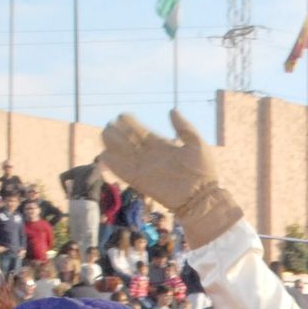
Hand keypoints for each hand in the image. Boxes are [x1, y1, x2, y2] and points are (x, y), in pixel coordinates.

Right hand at [98, 111, 217, 215]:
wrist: (203, 198)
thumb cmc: (204, 172)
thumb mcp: (196, 144)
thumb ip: (184, 127)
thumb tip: (172, 110)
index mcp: (163, 145)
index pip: (142, 132)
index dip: (131, 123)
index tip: (122, 115)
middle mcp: (151, 156)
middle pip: (129, 141)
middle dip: (119, 132)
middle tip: (111, 124)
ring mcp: (145, 168)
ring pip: (123, 154)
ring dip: (112, 145)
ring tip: (105, 133)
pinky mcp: (140, 181)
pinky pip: (123, 171)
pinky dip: (113, 165)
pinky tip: (104, 155)